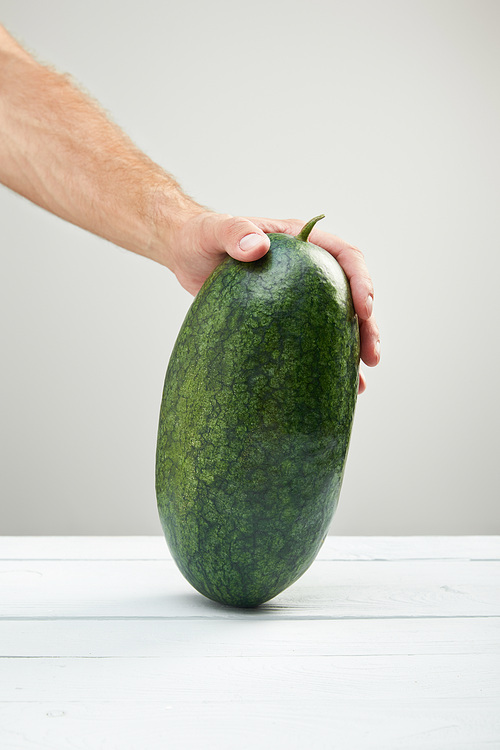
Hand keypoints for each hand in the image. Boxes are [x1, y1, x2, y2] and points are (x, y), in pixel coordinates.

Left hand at [171, 212, 379, 392]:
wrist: (186, 254)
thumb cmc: (202, 236)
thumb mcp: (214, 231)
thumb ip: (234, 233)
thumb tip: (258, 247)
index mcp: (300, 243)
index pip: (343, 256)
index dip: (361, 281)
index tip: (365, 308)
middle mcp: (307, 268)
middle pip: (349, 294)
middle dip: (366, 325)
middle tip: (371, 357)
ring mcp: (299, 294)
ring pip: (336, 320)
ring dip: (352, 348)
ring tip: (360, 381)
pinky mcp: (285, 317)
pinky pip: (310, 337)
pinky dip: (323, 360)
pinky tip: (332, 386)